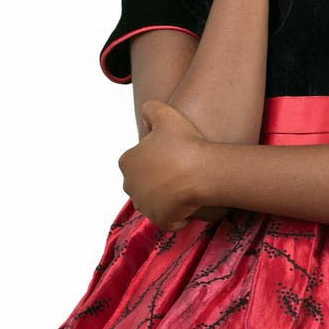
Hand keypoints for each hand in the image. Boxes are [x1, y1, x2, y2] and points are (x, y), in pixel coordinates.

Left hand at [118, 100, 207, 230]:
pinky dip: (177, 213)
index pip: (137, 159)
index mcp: (127, 162)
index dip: (155, 155)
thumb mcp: (166, 114)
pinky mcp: (160, 220)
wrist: (201, 173)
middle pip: (144, 181)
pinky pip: (169, 217)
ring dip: (166, 195)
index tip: (172, 153)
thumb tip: (145, 112)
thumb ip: (150, 108)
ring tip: (186, 184)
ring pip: (154, 200)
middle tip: (179, 168)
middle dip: (157, 178)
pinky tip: (190, 200)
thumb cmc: (184, 143)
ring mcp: (144, 206)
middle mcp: (129, 186)